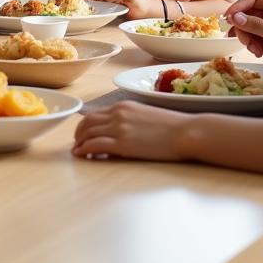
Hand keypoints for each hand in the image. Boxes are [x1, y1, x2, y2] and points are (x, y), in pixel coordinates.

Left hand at [72, 100, 189, 160]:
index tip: (82, 135)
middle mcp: (117, 114)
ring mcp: (119, 128)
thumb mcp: (145, 116)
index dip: (84, 125)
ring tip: (78, 152)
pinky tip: (83, 155)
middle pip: (87, 122)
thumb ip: (129, 120)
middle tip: (77, 144)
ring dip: (79, 143)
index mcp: (122, 106)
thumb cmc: (172, 127)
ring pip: (88, 133)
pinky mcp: (123, 144)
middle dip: (78, 134)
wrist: (185, 132)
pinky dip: (85, 149)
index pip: (95, 114)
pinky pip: (96, 145)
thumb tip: (119, 132)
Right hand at [225, 0, 262, 67]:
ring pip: (246, 24)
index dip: (239, 6)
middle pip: (247, 11)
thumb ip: (256, 25)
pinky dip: (250, 43)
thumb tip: (234, 17)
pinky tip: (257, 51)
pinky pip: (250, 34)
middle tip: (244, 40)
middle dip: (243, 26)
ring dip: (247, 37)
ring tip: (255, 49)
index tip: (228, 18)